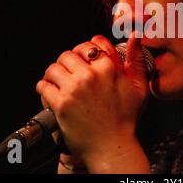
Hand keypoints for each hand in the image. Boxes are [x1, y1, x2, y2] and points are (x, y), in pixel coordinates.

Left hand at [36, 33, 150, 172]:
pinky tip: (52, 93)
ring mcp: (75, 89)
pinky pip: (44, 86)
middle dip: (69, 62)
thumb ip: (136, 59)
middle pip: (69, 54)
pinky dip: (44, 88)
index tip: (85, 58)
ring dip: (54, 74)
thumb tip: (134, 36)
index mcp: (110, 68)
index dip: (87, 48)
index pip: (92, 42)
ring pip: (54, 68)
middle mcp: (91, 75)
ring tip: (60, 83)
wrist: (111, 146)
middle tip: (71, 73)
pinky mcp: (61, 103)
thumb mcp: (139, 87)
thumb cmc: (126, 118)